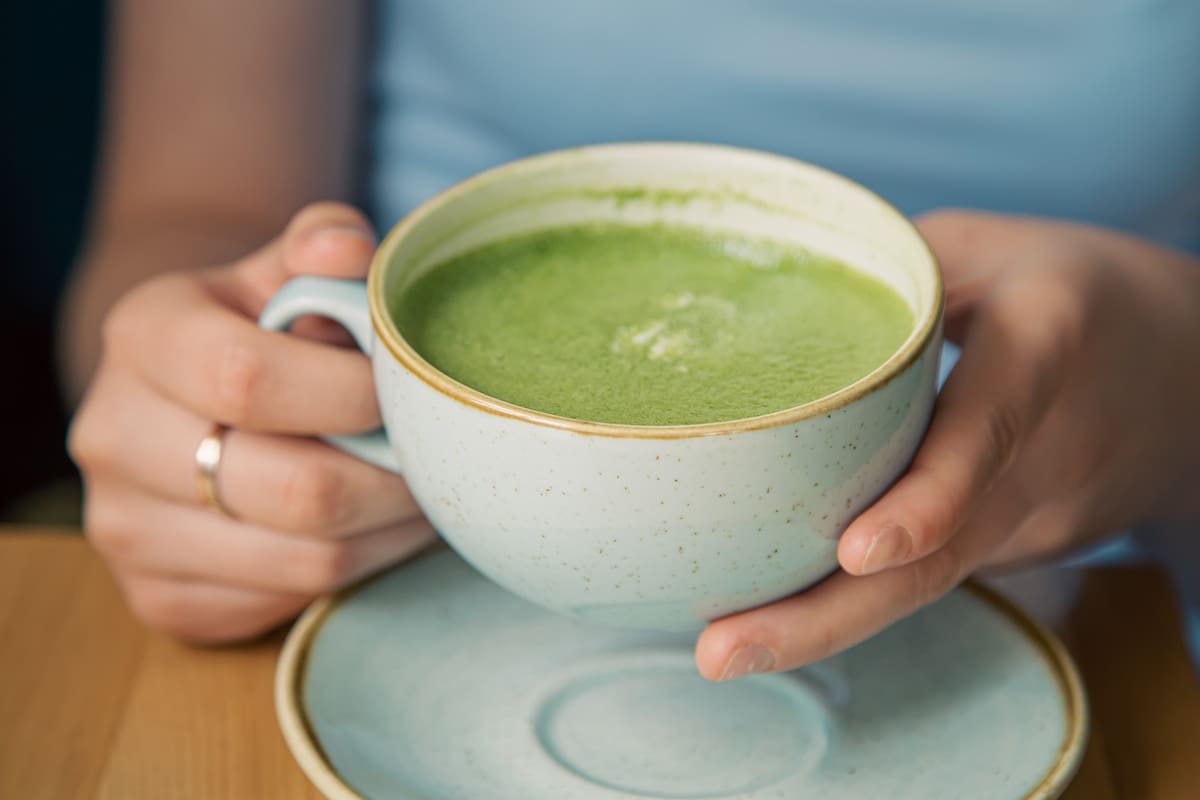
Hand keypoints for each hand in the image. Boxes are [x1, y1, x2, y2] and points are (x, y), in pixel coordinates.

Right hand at [69, 204, 434, 641]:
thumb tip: (348, 249)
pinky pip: (286, 606)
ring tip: (424, 494)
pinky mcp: (159, 598)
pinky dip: (352, 575)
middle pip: (296, 491)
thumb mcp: (284, 271)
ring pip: (308, 563)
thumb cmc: (259, 327)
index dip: (355, 395)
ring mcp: (128, 530)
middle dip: (395, 479)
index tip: (408, 392)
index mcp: (143, 337)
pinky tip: (372, 532)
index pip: (250, 378)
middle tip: (441, 461)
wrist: (180, 394)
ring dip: (390, 533)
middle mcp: (114, 438)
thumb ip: (322, 247)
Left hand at [695, 210, 1199, 679]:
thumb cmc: (1074, 290)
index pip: (991, 428)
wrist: (1195, 376)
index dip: (932, 495)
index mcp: (1048, 341)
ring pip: (929, 586)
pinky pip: (928, 576)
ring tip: (723, 651)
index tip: (858, 550)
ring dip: (822, 629)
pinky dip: (849, 602)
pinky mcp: (1017, 550)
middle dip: (828, 615)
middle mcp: (1048, 451)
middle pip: (943, 554)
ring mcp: (1039, 517)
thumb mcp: (991, 247)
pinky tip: (770, 617)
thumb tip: (770, 295)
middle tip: (722, 650)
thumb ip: (891, 271)